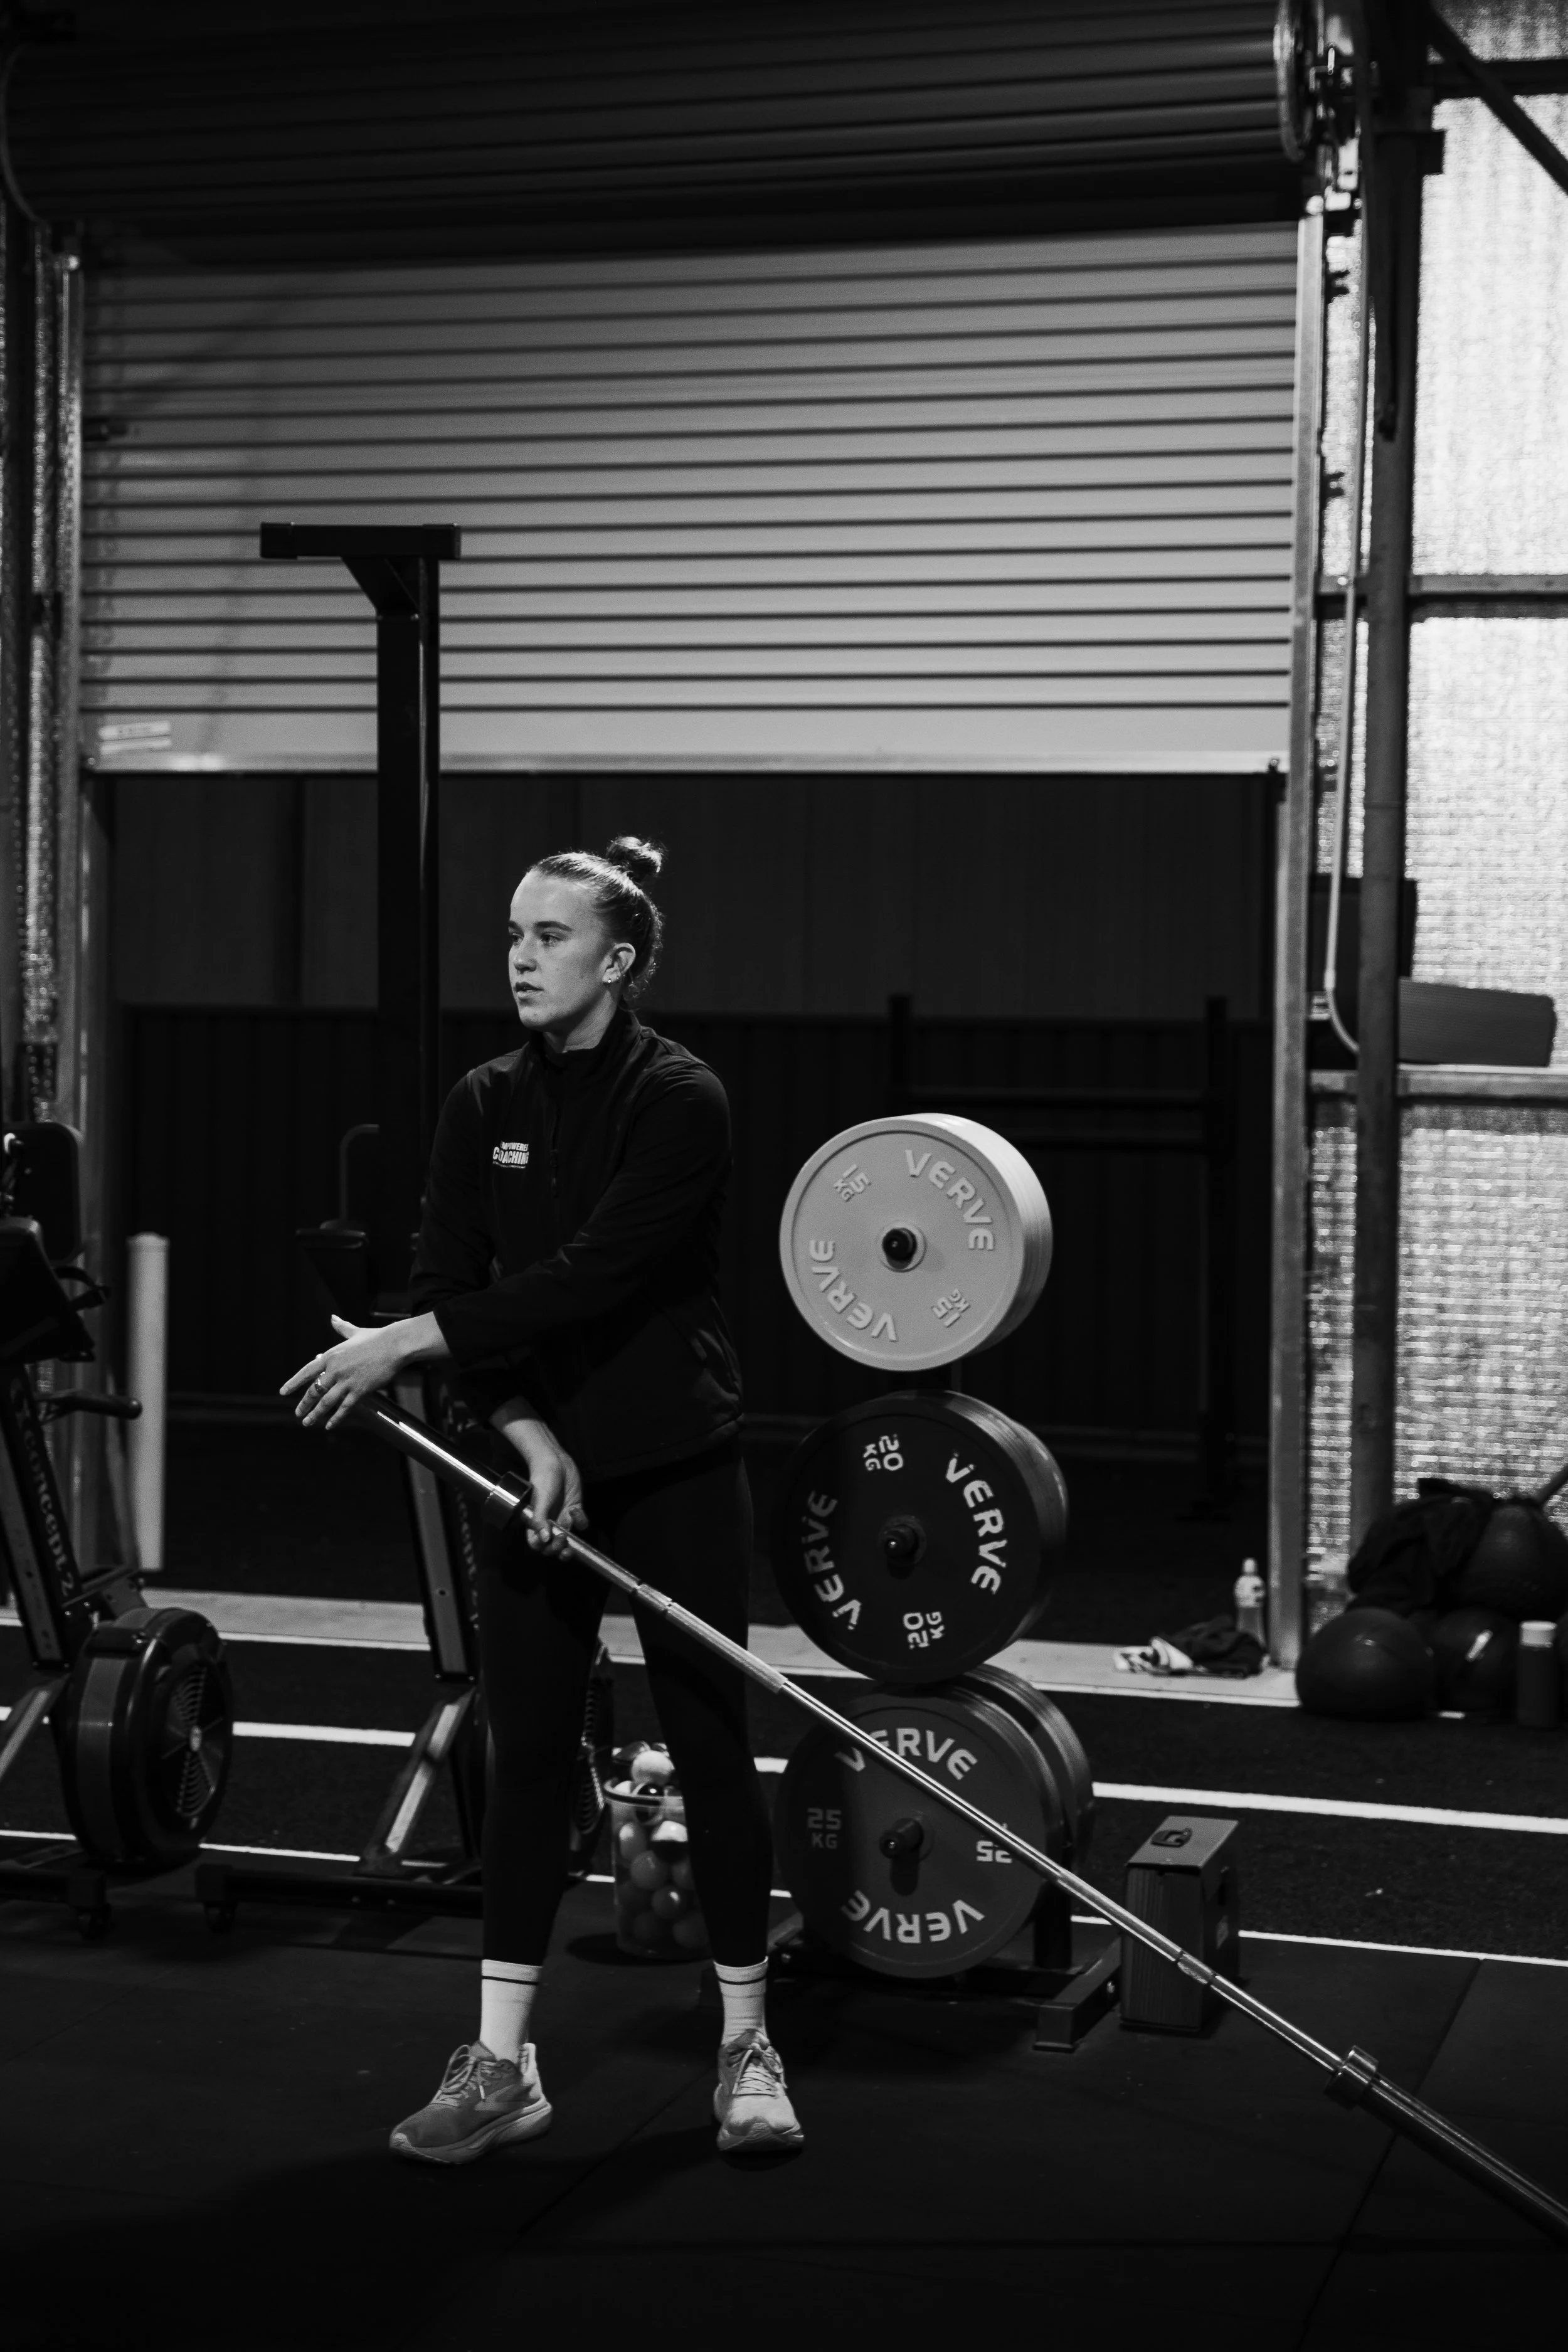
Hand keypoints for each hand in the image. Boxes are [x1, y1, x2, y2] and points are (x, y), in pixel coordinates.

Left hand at [281, 1315, 419, 1431]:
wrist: (394, 1345)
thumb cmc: (376, 1337)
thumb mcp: (355, 1332)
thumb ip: (342, 1328)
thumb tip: (333, 1318)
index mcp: (331, 1356)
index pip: (306, 1372)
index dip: (294, 1383)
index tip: (284, 1392)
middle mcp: (335, 1370)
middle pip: (314, 1390)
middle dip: (304, 1404)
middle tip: (298, 1413)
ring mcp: (346, 1381)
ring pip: (326, 1402)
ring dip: (315, 1414)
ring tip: (307, 1423)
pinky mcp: (359, 1390)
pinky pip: (344, 1408)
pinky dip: (335, 1418)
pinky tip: (329, 1426)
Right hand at [495, 1417, 585, 1554]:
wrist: (555, 1462)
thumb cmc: (542, 1479)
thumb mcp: (539, 1500)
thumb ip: (539, 1519)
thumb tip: (543, 1539)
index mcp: (536, 1523)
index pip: (538, 1544)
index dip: (544, 1548)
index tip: (549, 1542)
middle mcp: (549, 1523)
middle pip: (553, 1547)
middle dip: (558, 1549)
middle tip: (563, 1542)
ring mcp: (563, 1518)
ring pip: (568, 1540)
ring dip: (570, 1544)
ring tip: (569, 1539)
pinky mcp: (575, 1510)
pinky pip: (581, 1524)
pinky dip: (581, 1521)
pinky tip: (575, 1510)